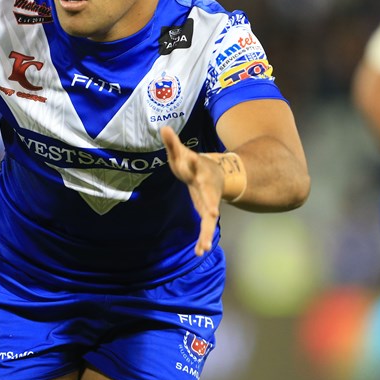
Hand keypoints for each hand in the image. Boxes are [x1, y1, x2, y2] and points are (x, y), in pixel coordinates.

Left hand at [161, 125, 222, 255]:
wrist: (216, 173)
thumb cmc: (193, 164)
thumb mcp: (182, 153)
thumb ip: (173, 143)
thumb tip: (163, 127)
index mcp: (199, 170)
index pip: (195, 165)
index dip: (193, 163)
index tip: (191, 161)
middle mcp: (207, 187)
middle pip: (209, 196)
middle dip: (211, 204)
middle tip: (213, 213)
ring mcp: (210, 201)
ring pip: (210, 219)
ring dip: (207, 232)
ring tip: (204, 248)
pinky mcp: (207, 211)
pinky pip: (206, 227)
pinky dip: (204, 239)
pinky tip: (200, 252)